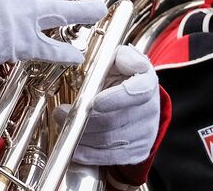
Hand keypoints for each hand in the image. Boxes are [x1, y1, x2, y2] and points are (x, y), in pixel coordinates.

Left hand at [58, 44, 160, 165]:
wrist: (137, 101)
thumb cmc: (123, 77)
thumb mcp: (121, 59)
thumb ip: (120, 56)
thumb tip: (121, 57)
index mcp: (147, 83)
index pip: (136, 93)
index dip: (114, 99)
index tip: (93, 102)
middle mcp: (150, 110)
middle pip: (114, 121)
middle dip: (83, 119)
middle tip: (61, 113)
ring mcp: (145, 134)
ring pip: (108, 141)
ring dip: (81, 136)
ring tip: (63, 124)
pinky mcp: (137, 152)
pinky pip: (109, 157)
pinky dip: (88, 153)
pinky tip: (73, 146)